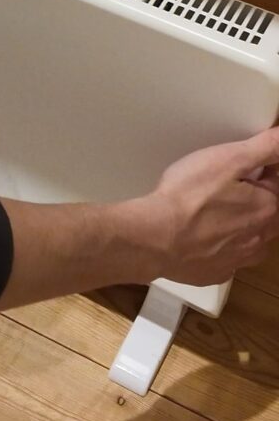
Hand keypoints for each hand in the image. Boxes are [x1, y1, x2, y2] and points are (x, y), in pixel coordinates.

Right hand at [144, 128, 278, 285]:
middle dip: (258, 197)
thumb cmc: (190, 196)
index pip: (278, 182)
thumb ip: (264, 147)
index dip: (264, 168)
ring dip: (245, 226)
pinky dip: (222, 248)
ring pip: (253, 241)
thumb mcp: (228, 159)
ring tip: (221, 211)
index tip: (244, 160)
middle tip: (232, 184)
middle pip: (269, 213)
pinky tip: (204, 237)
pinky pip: (228, 259)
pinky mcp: (214, 273)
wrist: (155, 238)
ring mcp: (237, 260)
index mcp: (267, 207)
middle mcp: (259, 238)